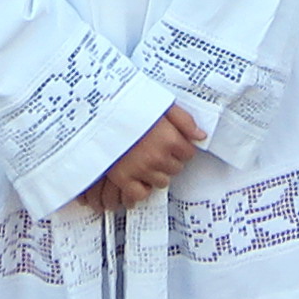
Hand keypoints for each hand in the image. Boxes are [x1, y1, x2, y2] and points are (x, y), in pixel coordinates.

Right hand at [84, 104, 205, 211]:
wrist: (98, 112)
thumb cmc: (129, 105)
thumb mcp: (161, 104)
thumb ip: (184, 120)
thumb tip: (201, 136)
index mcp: (170, 138)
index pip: (189, 153)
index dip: (181, 146)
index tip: (171, 141)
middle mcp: (158, 157)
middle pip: (176, 168)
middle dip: (170, 159)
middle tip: (156, 147)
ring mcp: (141, 169)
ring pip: (162, 182)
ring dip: (157, 172)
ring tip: (145, 158)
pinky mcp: (123, 178)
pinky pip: (141, 193)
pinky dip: (141, 188)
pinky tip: (138, 176)